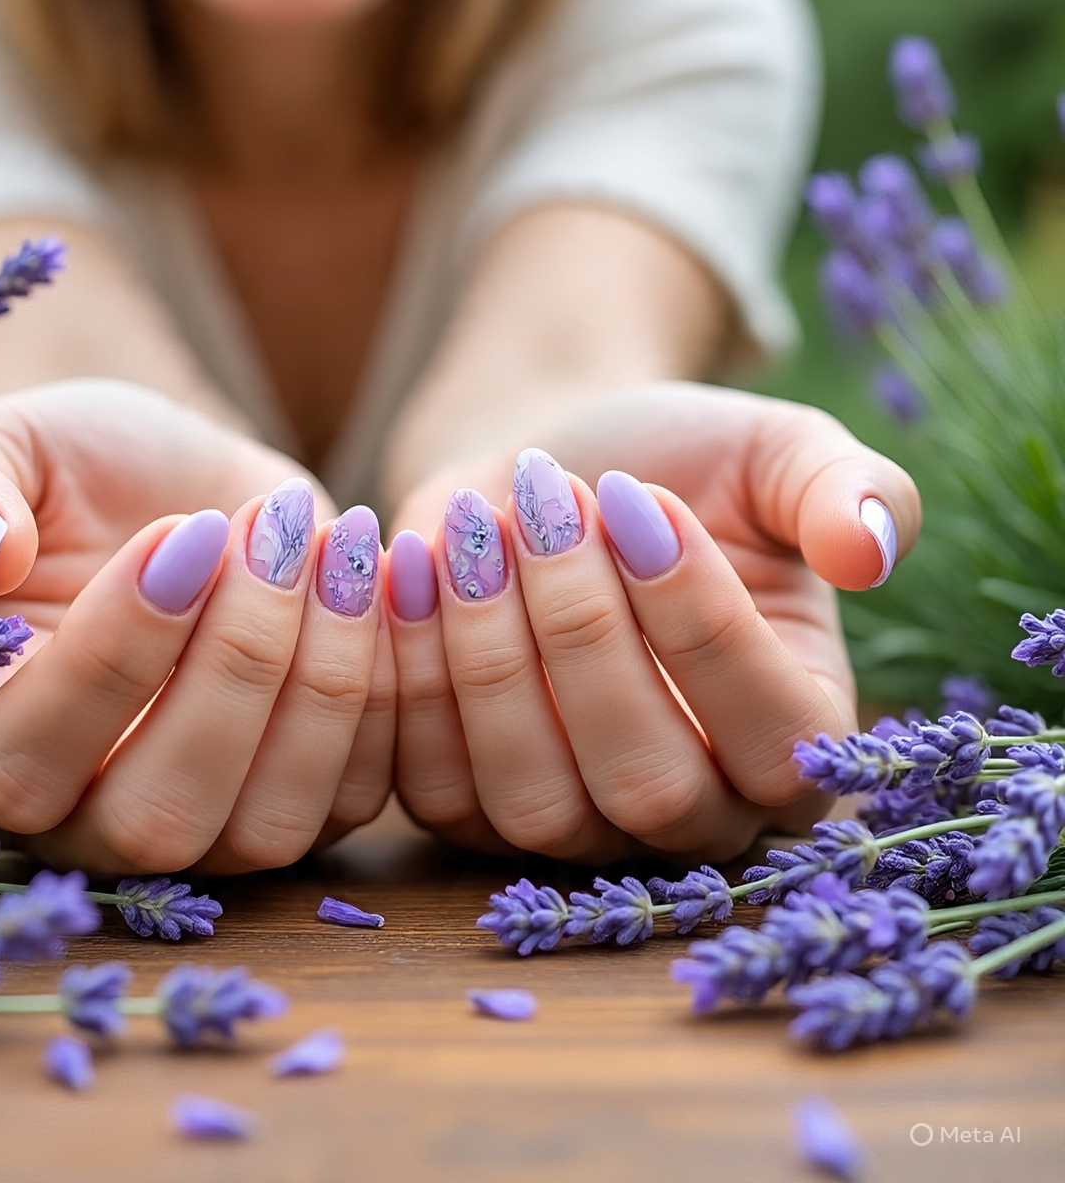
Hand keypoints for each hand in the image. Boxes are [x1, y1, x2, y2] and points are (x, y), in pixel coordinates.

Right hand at [0, 378, 394, 873]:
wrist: (198, 489)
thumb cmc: (86, 476)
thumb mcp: (10, 448)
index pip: (23, 765)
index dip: (113, 654)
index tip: (182, 531)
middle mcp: (85, 821)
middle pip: (158, 818)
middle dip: (234, 664)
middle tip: (268, 532)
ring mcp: (206, 832)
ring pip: (270, 821)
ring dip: (321, 674)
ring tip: (329, 541)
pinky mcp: (306, 806)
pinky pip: (360, 791)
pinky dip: (386, 684)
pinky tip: (374, 575)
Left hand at [386, 383, 920, 863]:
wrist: (538, 480)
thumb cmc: (669, 467)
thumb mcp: (769, 454)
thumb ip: (842, 488)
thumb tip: (870, 547)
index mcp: (796, 738)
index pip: (776, 737)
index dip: (702, 623)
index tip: (641, 497)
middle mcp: (694, 812)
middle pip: (649, 783)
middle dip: (585, 631)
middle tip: (551, 501)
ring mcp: (575, 827)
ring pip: (534, 799)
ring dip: (493, 653)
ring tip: (479, 525)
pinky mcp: (468, 811)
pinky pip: (431, 786)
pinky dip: (410, 671)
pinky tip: (415, 562)